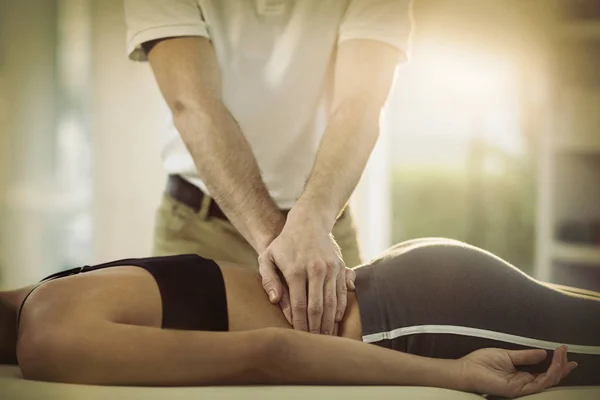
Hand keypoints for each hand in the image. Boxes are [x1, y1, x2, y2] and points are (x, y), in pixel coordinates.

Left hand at [258, 215, 354, 334]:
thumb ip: (268, 279)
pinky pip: (342, 292)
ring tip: (326, 337)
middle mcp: (315, 270)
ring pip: (332, 302)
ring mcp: (330, 268)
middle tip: (315, 344)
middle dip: (316, 329)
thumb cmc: (284, 243)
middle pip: (317, 307)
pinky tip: (336, 319)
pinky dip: (340, 308)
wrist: (308, 221)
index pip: (299, 306)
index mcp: (296, 270)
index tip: (299, 338)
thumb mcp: (267, 257)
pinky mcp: (341, 266)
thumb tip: (275, 300)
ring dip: (329, 322)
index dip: (300, 325)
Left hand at [458, 345, 576, 397]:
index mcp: (522, 376)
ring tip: (562, 355)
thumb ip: (525, 356)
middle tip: (569, 355)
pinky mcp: (517, 390)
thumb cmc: (481, 363)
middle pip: (550, 379)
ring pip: (548, 382)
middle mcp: (524, 383)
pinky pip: (539, 384)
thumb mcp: (507, 355)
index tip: (564, 352)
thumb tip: (543, 353)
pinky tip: (553, 363)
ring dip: (558, 368)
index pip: (545, 373)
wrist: (466, 369)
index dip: (557, 364)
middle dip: (562, 367)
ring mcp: (521, 388)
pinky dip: (549, 373)